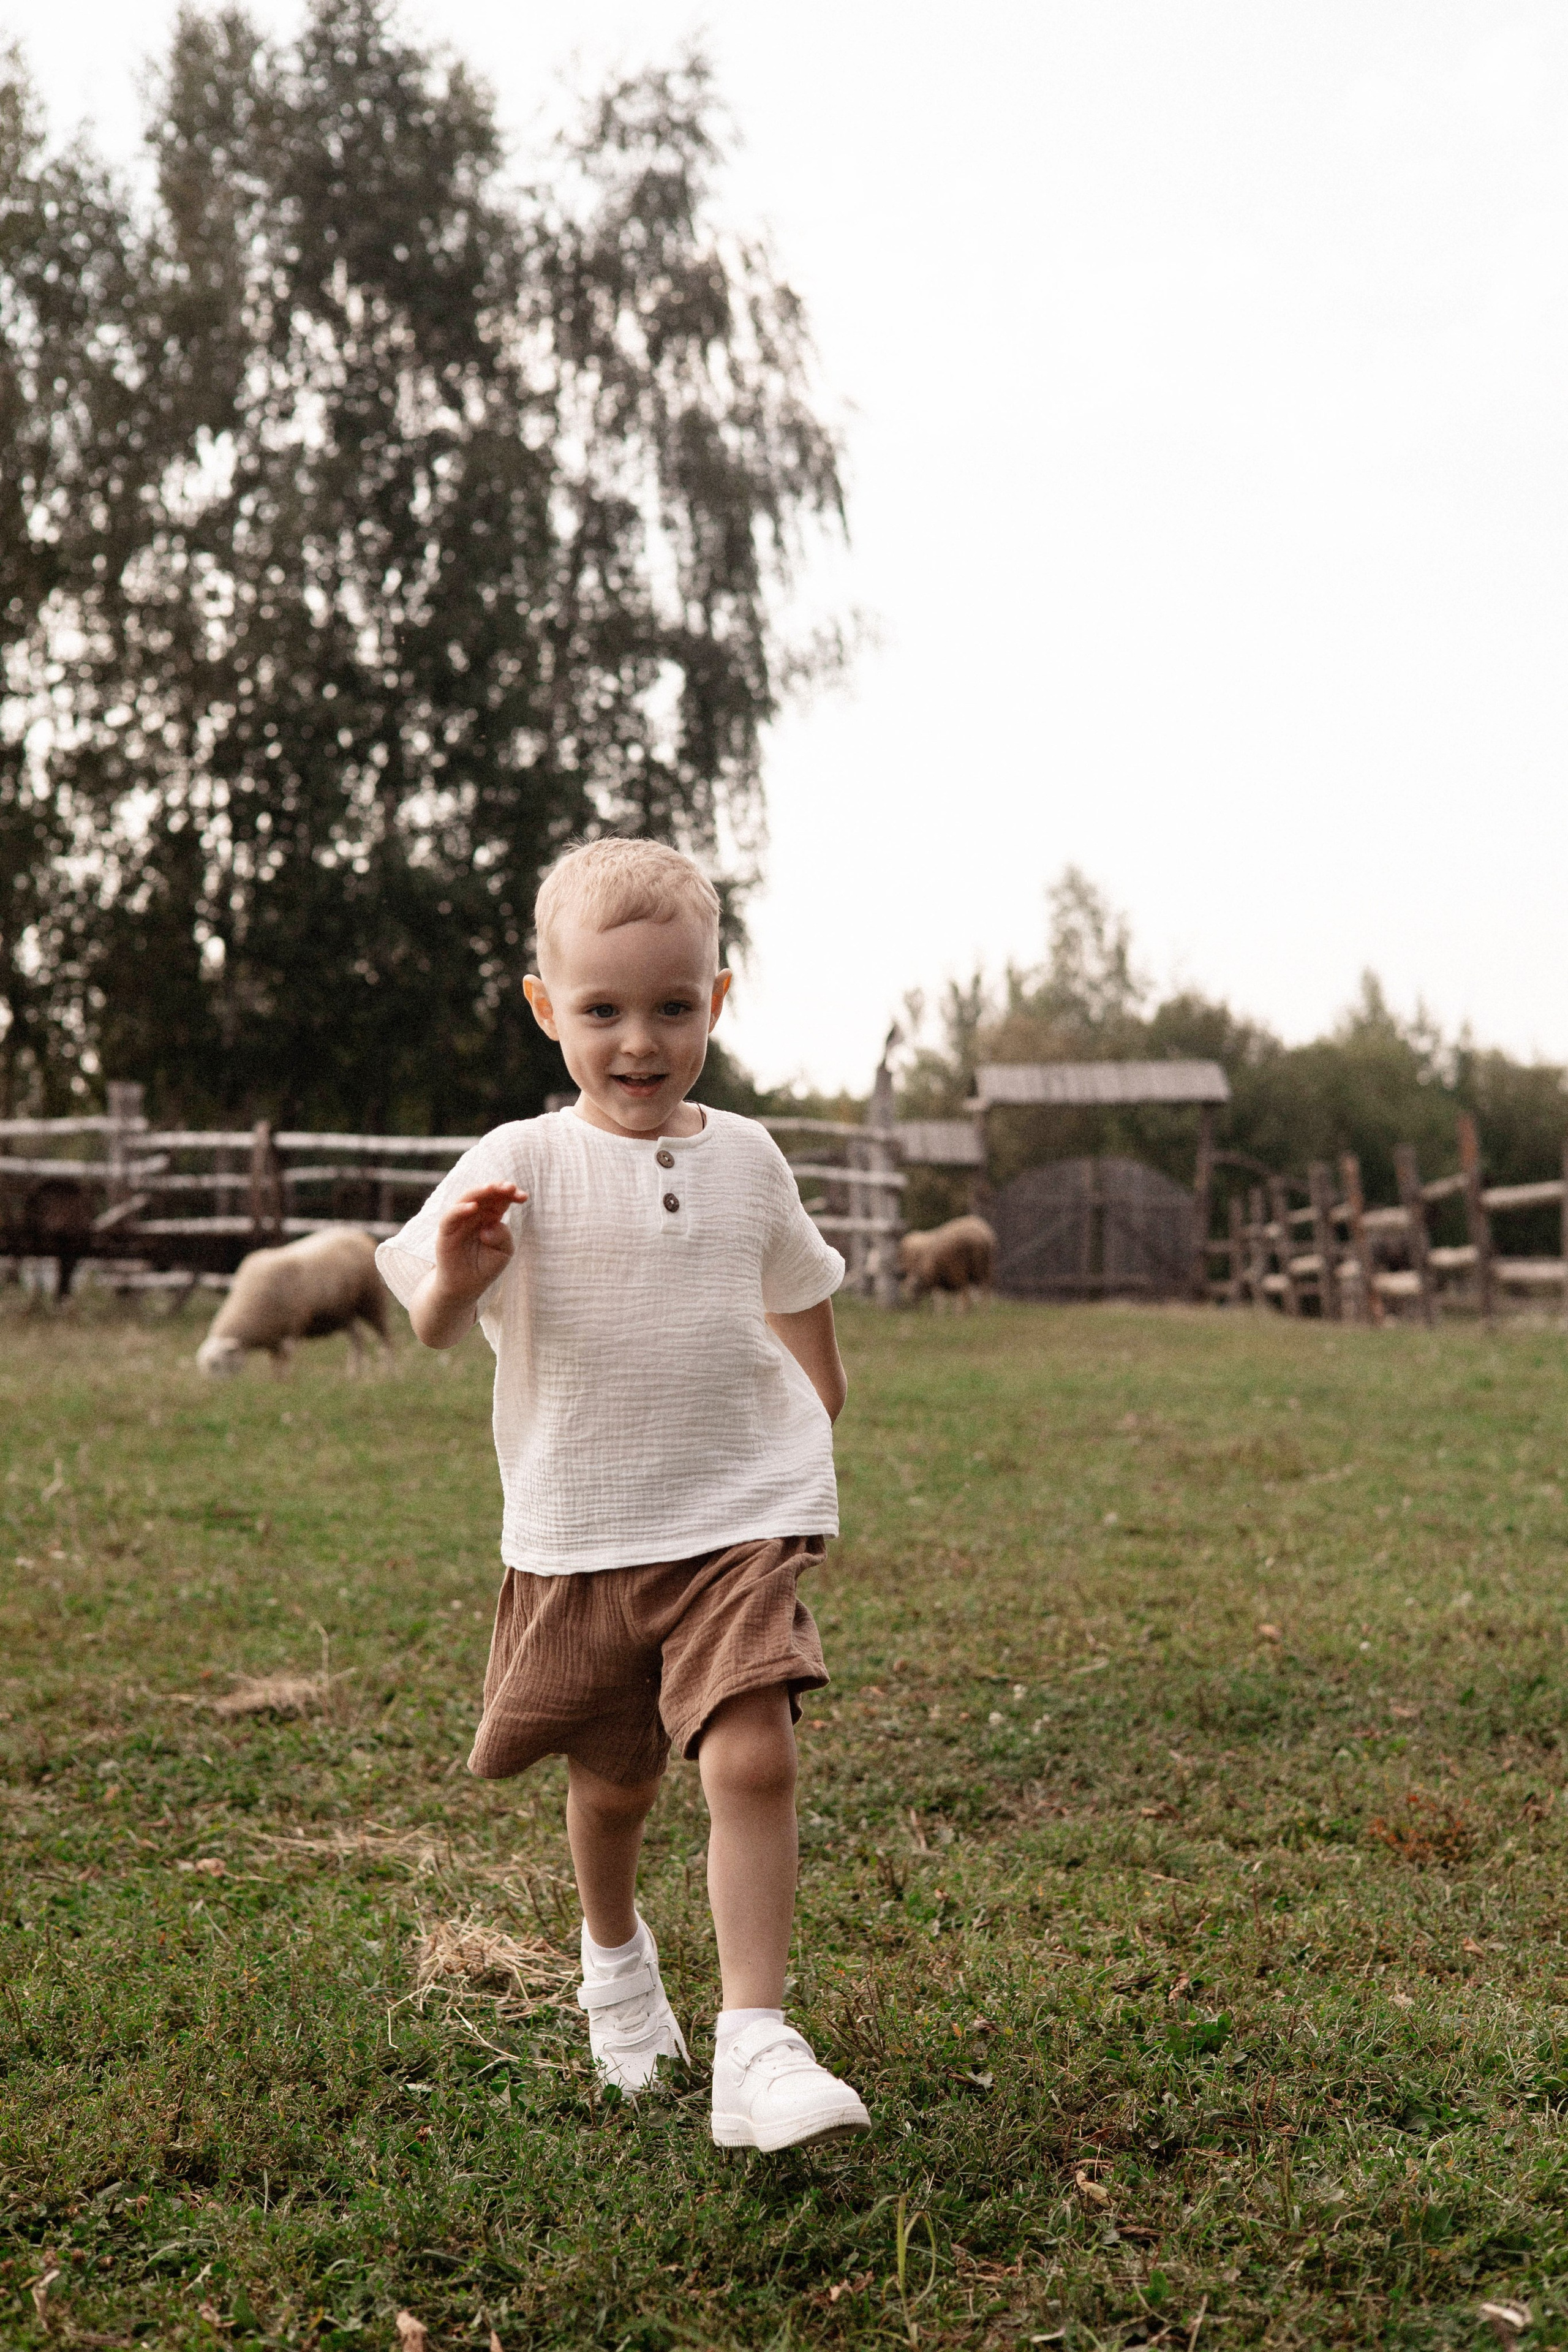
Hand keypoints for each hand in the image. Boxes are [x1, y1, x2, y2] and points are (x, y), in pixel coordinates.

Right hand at [433, 1182, 527, 1304]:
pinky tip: (473, 1207)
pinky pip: (451, 1217)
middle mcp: (474, 1215)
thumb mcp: (503, 1252)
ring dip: (479, 1192)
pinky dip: (460, 1210)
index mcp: (490, 1217)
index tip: (524, 1197)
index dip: (511, 1195)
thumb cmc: (485, 1267)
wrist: (465, 1288)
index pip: (500, 1200)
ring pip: (467, 1199)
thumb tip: (489, 1226)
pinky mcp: (446, 1232)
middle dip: (498, 1188)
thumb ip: (503, 1237)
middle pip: (485, 1195)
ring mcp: (459, 1221)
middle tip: (511, 1187)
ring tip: (492, 1188)